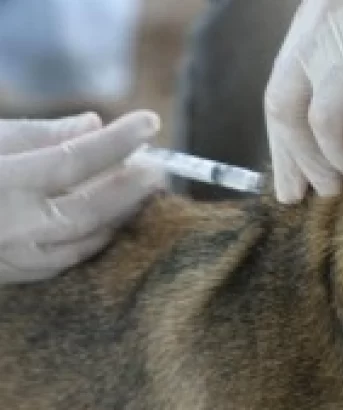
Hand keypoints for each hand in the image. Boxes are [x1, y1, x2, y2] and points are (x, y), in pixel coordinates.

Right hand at [0, 110, 164, 283]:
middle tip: (158, 168)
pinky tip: (109, 222)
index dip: (117, 141)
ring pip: (83, 244)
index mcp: (2, 183)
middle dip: (130, 189)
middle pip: (89, 210)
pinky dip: (92, 240)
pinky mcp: (9, 277)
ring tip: (142, 193)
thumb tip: (93, 124)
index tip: (150, 122)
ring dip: (118, 217)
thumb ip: (38, 134)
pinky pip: (64, 262)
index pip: (74, 160)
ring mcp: (11, 259)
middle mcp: (11, 228)